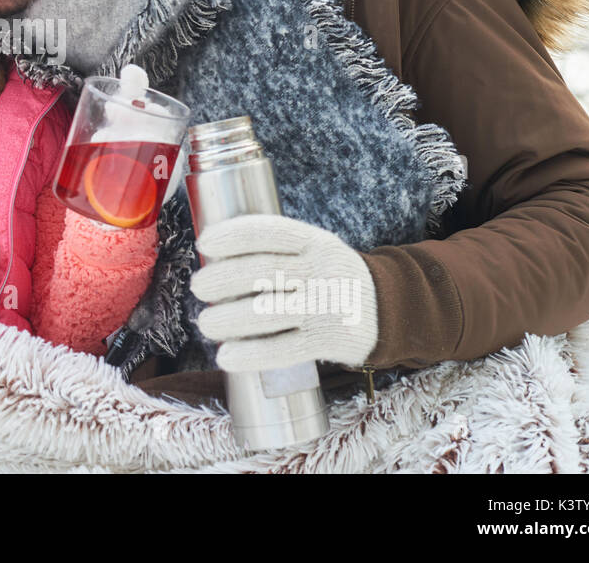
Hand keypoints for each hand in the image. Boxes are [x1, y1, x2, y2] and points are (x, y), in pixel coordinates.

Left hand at [188, 214, 378, 371]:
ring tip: (206, 323)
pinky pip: (282, 350)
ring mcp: (325, 307)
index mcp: (315, 242)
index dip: (233, 235)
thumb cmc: (332, 276)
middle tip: (198, 286)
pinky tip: (226, 355)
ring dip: (227, 319)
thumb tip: (215, 258)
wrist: (391, 309)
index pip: (270, 232)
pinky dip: (250, 354)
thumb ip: (278, 250)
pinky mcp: (328, 342)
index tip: (205, 242)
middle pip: (261, 272)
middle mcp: (321, 271)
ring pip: (266, 313)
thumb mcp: (316, 249)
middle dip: (221, 279)